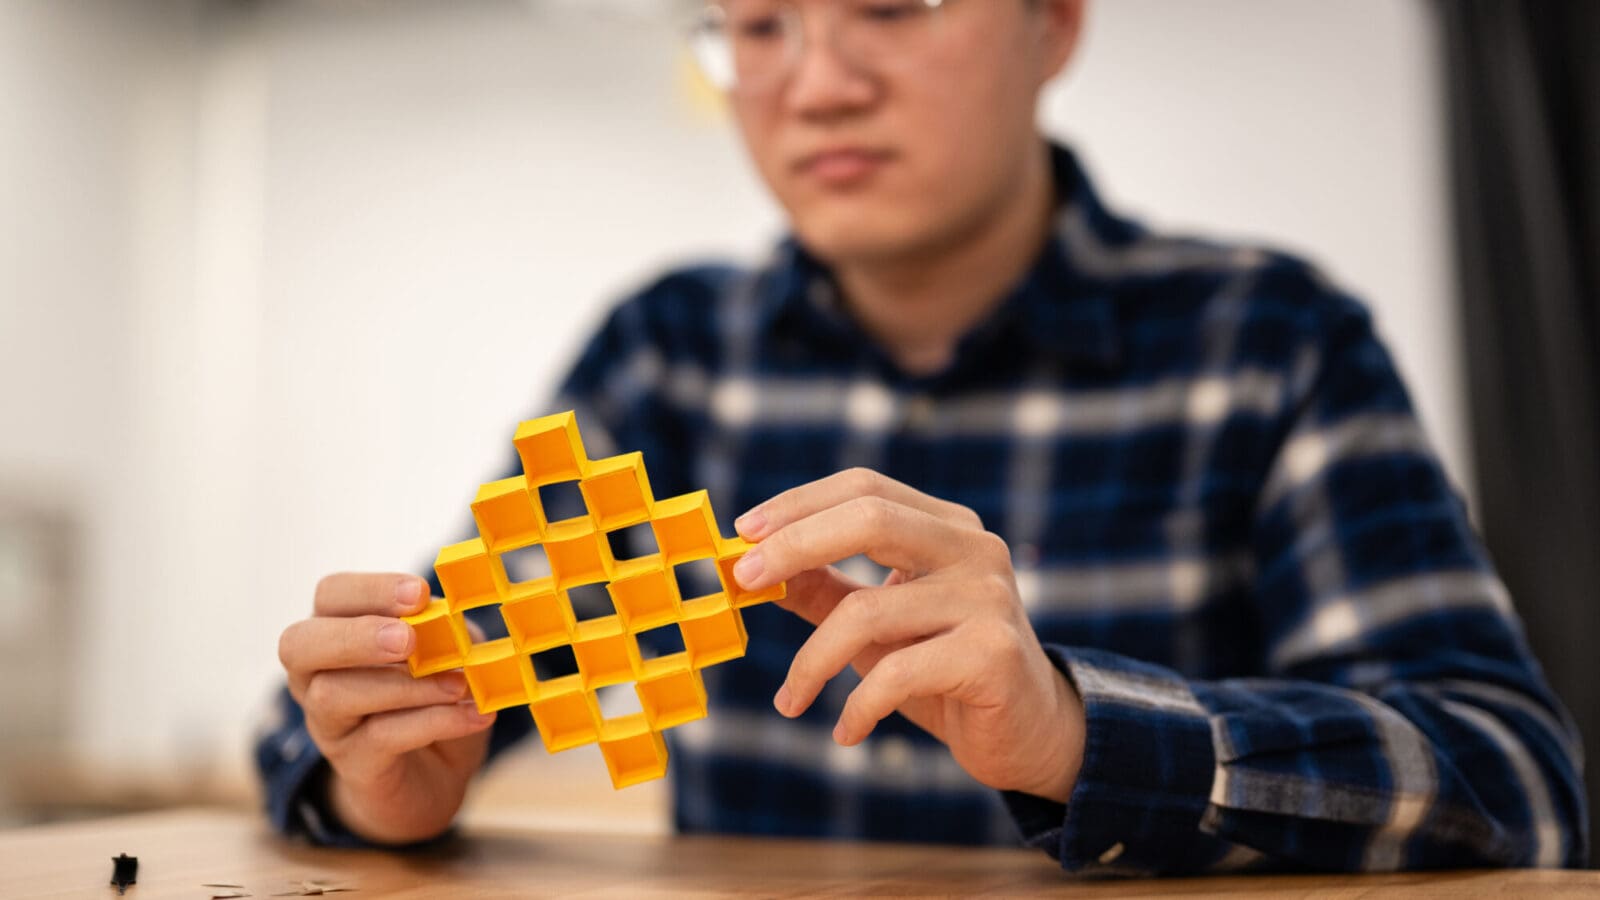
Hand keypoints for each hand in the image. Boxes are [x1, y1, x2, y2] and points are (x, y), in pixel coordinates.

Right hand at [277, 573, 496, 843]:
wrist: (436, 775)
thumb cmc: (436, 693)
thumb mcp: (448, 651)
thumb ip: (446, 629)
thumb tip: (451, 616)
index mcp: (337, 629)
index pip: (331, 595)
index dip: (371, 590)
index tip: (419, 594)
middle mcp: (314, 674)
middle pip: (300, 645)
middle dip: (356, 637)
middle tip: (409, 640)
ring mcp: (326, 722)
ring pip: (335, 695)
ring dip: (406, 685)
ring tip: (460, 684)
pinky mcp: (350, 763)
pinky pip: (379, 737)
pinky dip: (434, 721)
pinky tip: (475, 714)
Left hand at [731, 469, 1085, 802]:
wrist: (1028, 734)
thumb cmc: (942, 672)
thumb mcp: (876, 626)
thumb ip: (824, 590)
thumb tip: (750, 567)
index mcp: (947, 526)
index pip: (865, 488)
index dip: (798, 505)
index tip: (742, 535)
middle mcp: (974, 549)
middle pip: (870, 518)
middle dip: (794, 545)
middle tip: (742, 581)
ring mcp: (989, 598)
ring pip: (868, 610)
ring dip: (811, 661)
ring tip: (790, 698)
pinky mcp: (993, 654)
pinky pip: (896, 673)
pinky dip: (857, 707)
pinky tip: (845, 731)